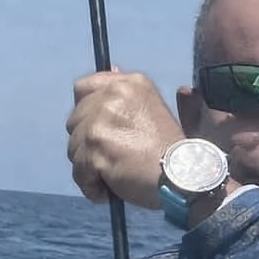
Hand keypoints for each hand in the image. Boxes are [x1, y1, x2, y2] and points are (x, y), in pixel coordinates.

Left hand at [66, 70, 185, 209]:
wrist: (184, 176)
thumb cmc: (171, 151)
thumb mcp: (152, 108)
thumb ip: (126, 94)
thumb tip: (112, 68)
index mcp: (128, 84)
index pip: (84, 87)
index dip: (87, 112)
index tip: (98, 130)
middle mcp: (113, 96)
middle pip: (76, 120)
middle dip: (87, 142)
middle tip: (111, 158)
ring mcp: (101, 121)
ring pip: (74, 147)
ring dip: (89, 167)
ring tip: (113, 177)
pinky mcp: (95, 147)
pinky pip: (78, 171)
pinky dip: (90, 185)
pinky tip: (108, 191)